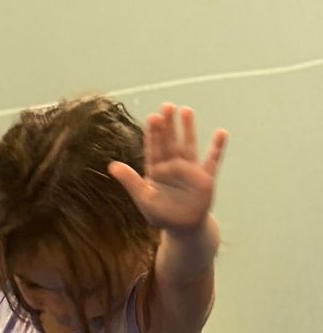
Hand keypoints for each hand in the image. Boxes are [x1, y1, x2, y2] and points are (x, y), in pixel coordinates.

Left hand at [106, 104, 226, 230]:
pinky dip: (217, 148)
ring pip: (189, 145)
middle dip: (169, 125)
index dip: (153, 133)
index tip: (152, 117)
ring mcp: (190, 171)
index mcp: (156, 170)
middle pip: (170, 142)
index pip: (154, 148)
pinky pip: (212, 161)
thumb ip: (130, 180)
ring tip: (186, 110)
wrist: (182, 227)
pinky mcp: (205, 178)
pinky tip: (221, 133)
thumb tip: (111, 166)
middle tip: (166, 106)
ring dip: (188, 129)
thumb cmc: (160, 214)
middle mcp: (173, 166)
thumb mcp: (143, 197)